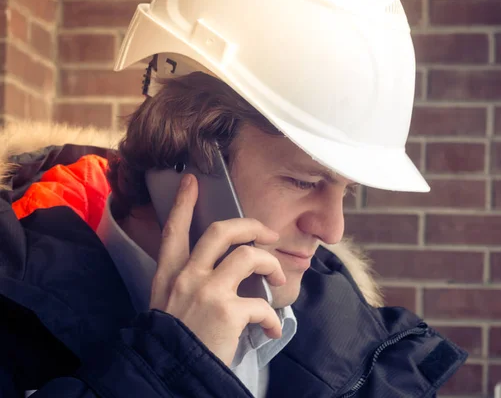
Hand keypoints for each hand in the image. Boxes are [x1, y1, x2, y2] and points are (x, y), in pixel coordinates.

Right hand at [149, 174, 285, 365]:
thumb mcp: (167, 305)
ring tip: (279, 280)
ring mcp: (207, 292)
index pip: (174, 230)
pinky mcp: (227, 312)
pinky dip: (272, 318)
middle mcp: (187, 277)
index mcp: (169, 275)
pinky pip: (262, 303)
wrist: (169, 374)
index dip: (182, 203)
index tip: (191, 182)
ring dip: (271, 265)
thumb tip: (219, 272)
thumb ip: (186, 284)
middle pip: (220, 231)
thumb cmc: (174, 341)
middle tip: (268, 233)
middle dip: (250, 225)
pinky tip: (271, 330)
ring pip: (249, 256)